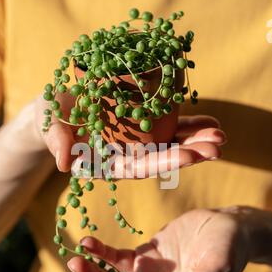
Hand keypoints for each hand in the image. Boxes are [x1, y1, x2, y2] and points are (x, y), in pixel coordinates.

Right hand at [36, 94, 225, 173]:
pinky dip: (189, 125)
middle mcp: (125, 156)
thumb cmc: (51, 116)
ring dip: (196, 140)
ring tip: (221, 134)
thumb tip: (64, 162)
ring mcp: (136, 142)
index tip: (190, 156)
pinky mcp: (141, 126)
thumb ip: (57, 142)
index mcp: (106, 163)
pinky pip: (168, 127)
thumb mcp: (51, 126)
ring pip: (169, 144)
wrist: (59, 105)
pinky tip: (211, 122)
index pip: (138, 167)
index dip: (164, 162)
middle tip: (218, 147)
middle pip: (161, 158)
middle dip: (190, 153)